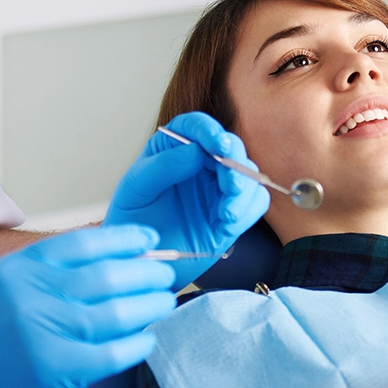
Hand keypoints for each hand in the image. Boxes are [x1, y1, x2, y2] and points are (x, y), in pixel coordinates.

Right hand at [0, 225, 174, 387]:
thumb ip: (46, 269)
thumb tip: (109, 257)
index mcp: (21, 268)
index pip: (87, 242)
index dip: (126, 239)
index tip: (150, 240)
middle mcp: (33, 294)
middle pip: (110, 275)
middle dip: (147, 273)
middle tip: (165, 275)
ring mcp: (44, 333)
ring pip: (117, 313)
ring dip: (150, 307)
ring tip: (164, 303)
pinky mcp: (54, 371)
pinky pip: (110, 354)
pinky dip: (136, 346)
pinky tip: (147, 340)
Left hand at [104, 112, 269, 289]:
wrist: (140, 260)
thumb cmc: (132, 221)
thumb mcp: (135, 189)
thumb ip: (162, 167)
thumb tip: (196, 151)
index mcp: (174, 148)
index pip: (198, 127)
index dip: (210, 132)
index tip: (218, 145)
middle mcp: (201, 163)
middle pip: (232, 148)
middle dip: (235, 164)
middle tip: (230, 185)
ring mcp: (219, 188)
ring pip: (249, 175)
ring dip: (243, 192)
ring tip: (226, 214)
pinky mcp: (232, 212)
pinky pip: (255, 202)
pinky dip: (247, 210)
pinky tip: (226, 223)